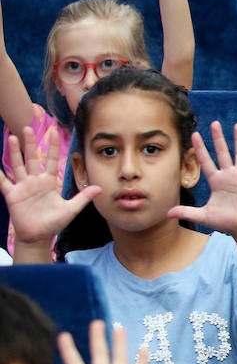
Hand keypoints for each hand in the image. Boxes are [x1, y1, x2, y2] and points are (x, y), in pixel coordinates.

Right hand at [2, 127, 100, 244]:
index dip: (52, 146)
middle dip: (31, 143)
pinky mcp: (12, 195)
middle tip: (27, 126)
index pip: (52, 160)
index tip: (53, 131)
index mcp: (49, 182)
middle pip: (33, 158)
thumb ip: (83, 197)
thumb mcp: (71, 209)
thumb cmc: (54, 222)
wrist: (39, 236)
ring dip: (14, 152)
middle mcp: (35, 181)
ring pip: (18, 165)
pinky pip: (4, 182)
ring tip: (11, 137)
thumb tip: (100, 188)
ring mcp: (22, 187)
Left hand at [166, 121, 236, 233]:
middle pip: (222, 152)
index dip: (200, 148)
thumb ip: (187, 212)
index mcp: (216, 180)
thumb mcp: (204, 216)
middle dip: (218, 138)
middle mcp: (228, 174)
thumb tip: (167, 213)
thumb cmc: (225, 221)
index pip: (206, 161)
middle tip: (215, 123)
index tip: (195, 134)